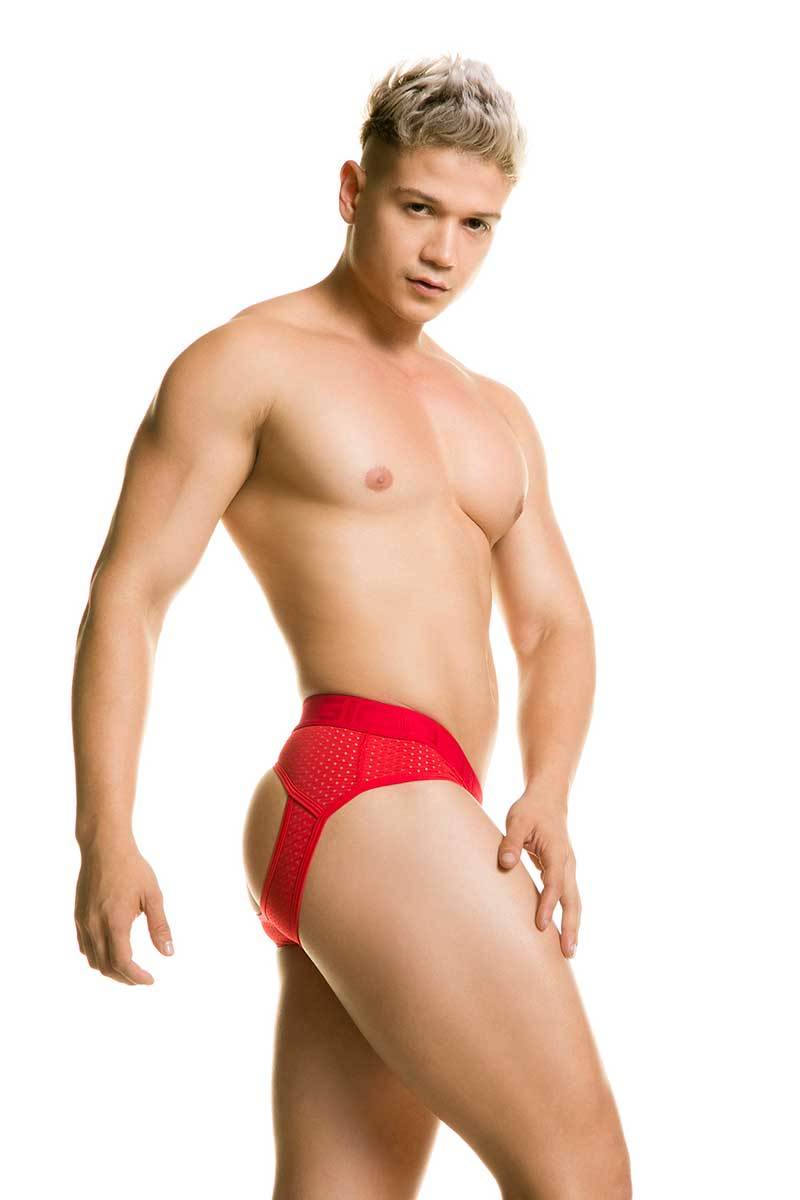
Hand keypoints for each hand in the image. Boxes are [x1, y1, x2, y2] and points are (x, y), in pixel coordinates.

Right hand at [74, 838, 173, 984]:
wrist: (104, 847)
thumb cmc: (132, 868)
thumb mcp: (153, 895)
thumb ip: (159, 926)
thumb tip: (168, 953)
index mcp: (115, 921)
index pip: (122, 962)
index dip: (136, 977)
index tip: (150, 979)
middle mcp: (95, 925)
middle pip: (106, 967)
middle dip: (125, 978)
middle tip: (142, 977)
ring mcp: (83, 922)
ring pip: (92, 960)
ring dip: (110, 969)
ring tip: (128, 968)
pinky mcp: (78, 916)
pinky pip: (84, 946)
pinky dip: (97, 957)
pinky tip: (111, 951)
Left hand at [497, 792, 579, 958]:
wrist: (548, 800)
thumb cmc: (530, 810)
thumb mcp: (517, 821)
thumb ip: (511, 842)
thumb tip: (506, 864)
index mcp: (556, 851)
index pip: (554, 883)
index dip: (548, 905)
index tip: (542, 926)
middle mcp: (567, 864)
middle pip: (572, 899)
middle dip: (572, 926)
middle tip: (568, 952)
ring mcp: (567, 869)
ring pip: (573, 901)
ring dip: (573, 925)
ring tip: (569, 952)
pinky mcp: (562, 872)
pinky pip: (567, 897)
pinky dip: (567, 916)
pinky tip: (561, 934)